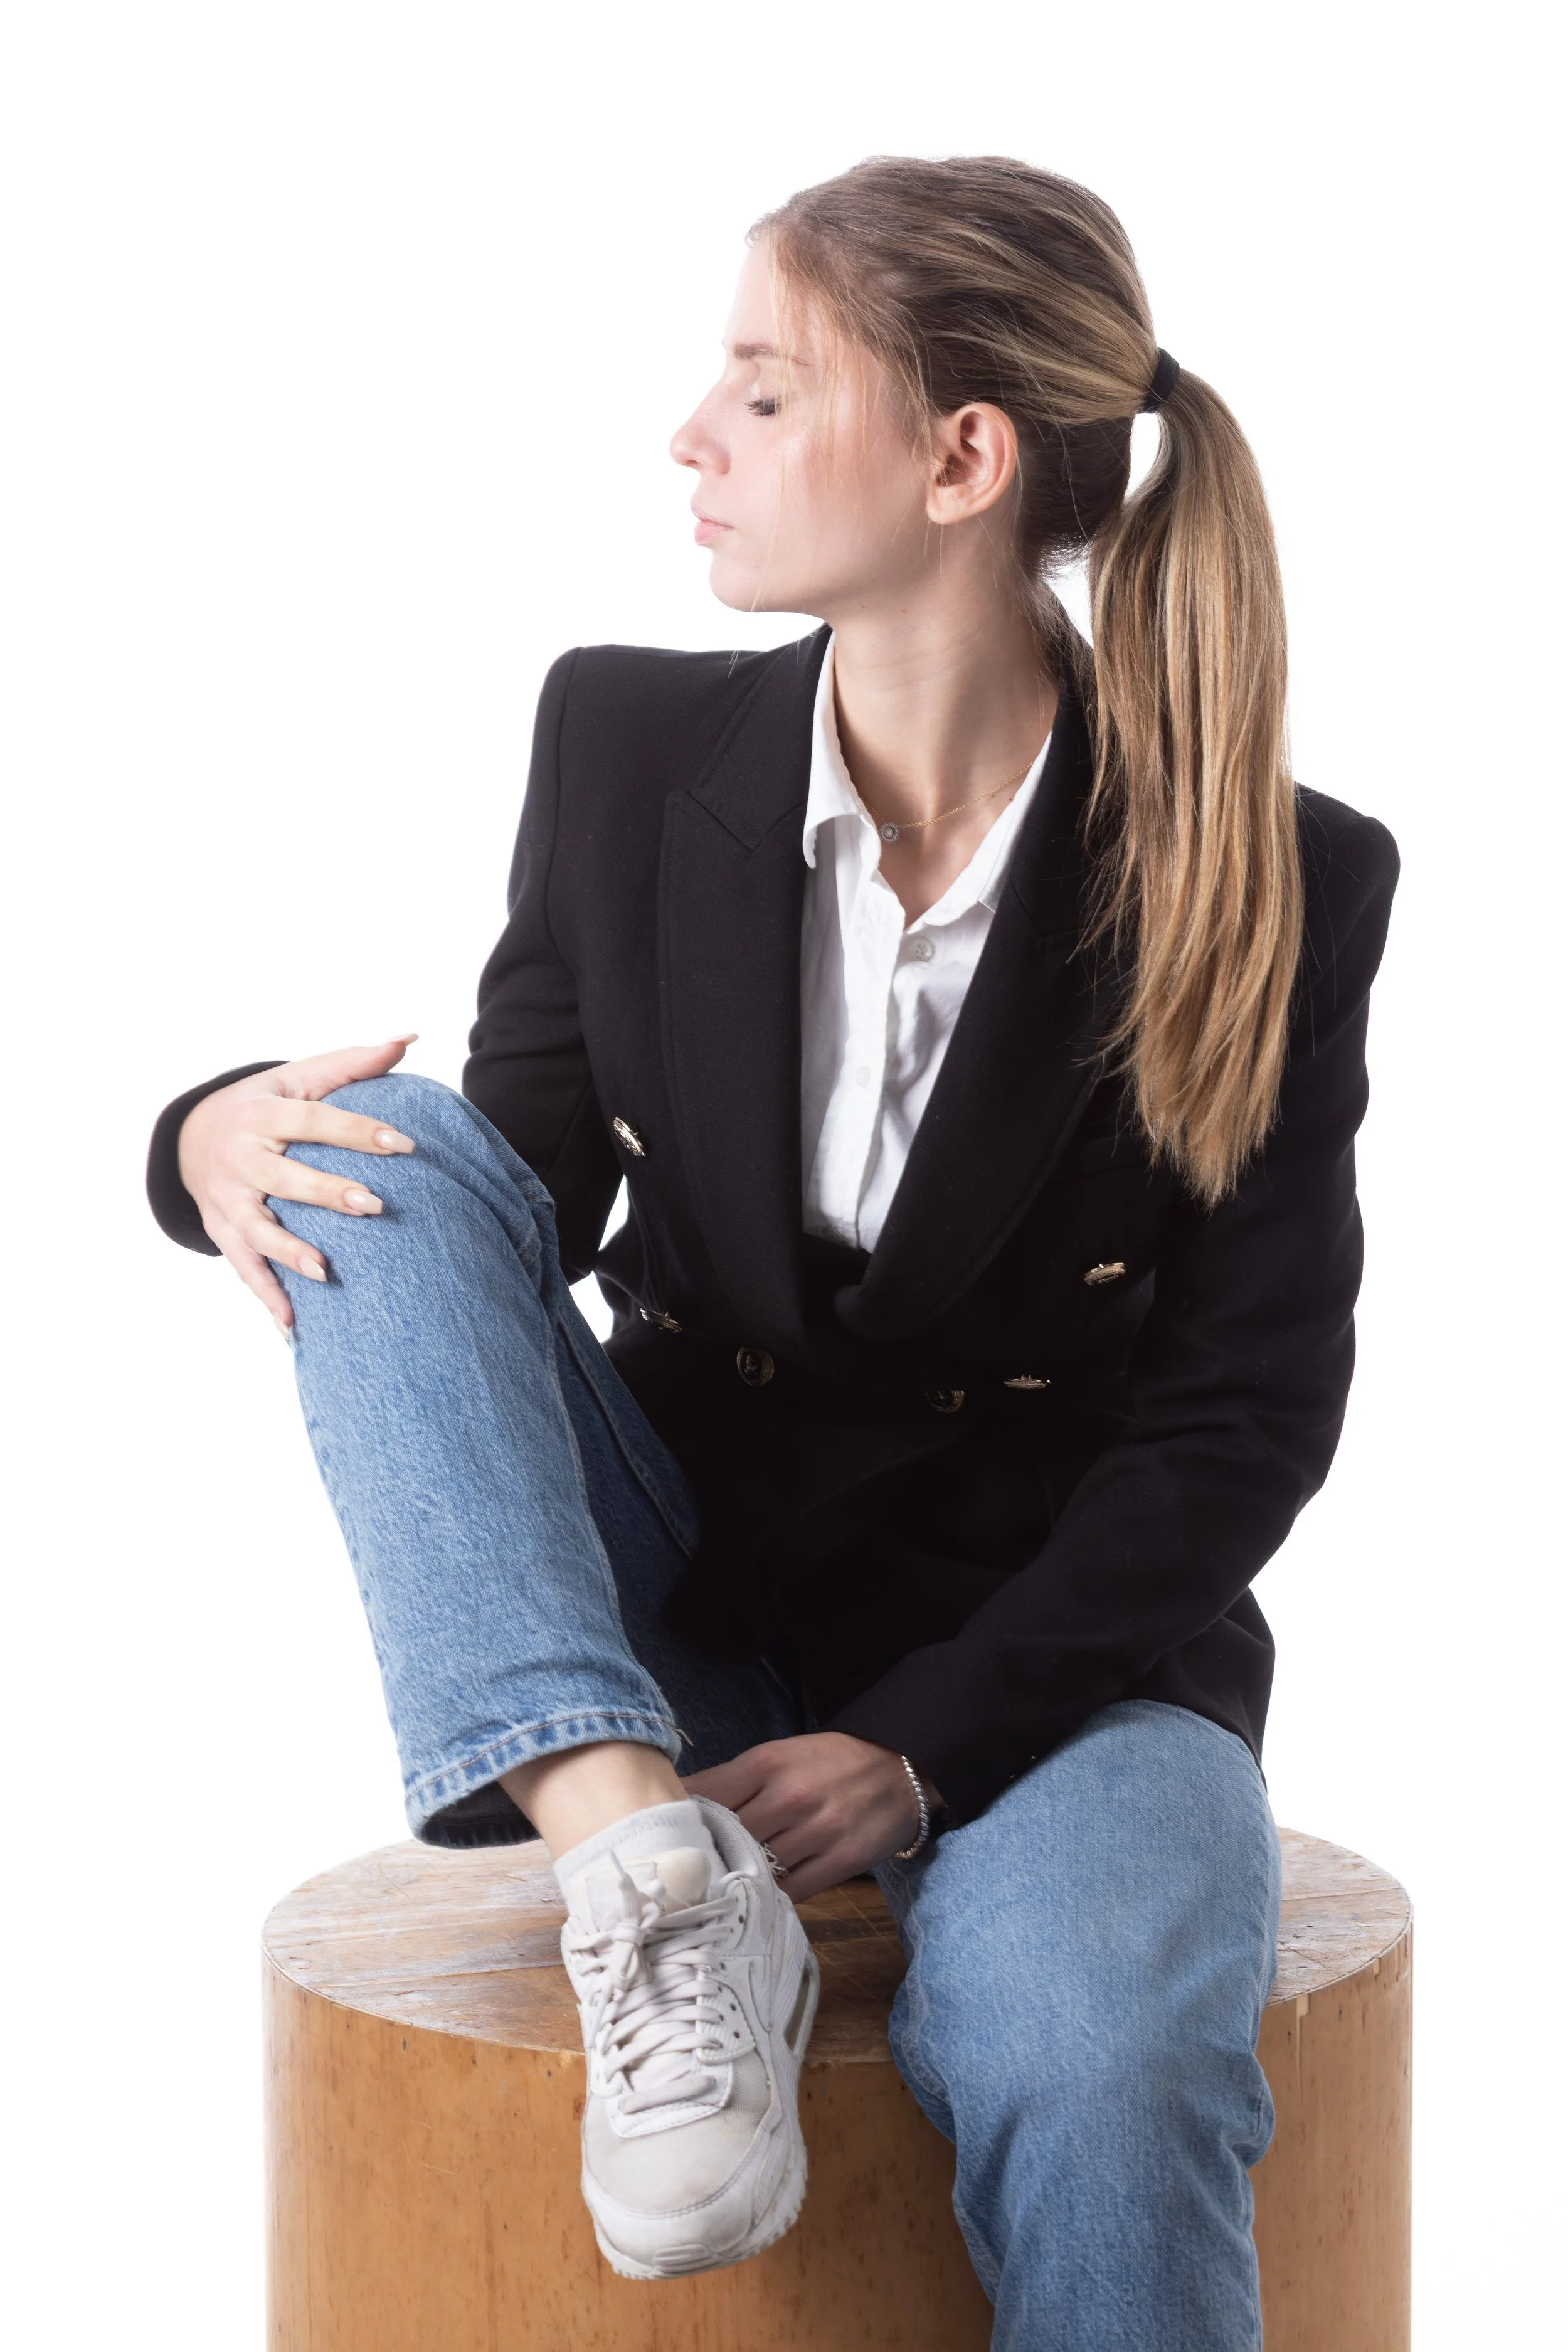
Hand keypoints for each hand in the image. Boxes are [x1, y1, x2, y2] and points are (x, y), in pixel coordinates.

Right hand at [177, 1036, 419, 1331]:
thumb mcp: (300, 1076)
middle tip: (374, 1205)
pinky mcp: (222, 1231)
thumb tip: (409, 1038)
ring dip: (289, 1253)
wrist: (194, 1133)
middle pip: (285, 1178)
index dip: (359, 1131)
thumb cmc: (265, 1103)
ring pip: (257, 1231)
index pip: (314, 1121)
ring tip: (326, 1272)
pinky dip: (266, 1298)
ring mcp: (227, 1200)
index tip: (406, 1144)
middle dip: (326, 1193)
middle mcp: (239, 1158)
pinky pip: (244, 1269)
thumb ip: (355, 1063)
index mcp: (262, 1114)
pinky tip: (293, 1327)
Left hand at [684, 1732, 935, 1901]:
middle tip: (683, 1873)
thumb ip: (735, 1780)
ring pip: (757, 1867)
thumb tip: (680, 1803)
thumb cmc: (831, 1763)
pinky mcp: (841, 1861)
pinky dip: (771, 1896)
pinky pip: (791, 1891)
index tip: (662, 1837)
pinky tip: (758, 1896)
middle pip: (726, 1836)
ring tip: (717, 1890)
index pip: (706, 1794)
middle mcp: (791, 1795)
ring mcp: (817, 1830)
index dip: (680, 1819)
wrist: (902, 1769)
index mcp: (768, 1762)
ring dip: (738, 1878)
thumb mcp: (781, 1755)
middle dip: (705, 1855)